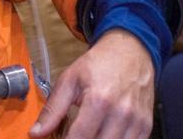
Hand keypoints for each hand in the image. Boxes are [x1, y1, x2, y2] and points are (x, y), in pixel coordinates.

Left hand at [30, 29, 152, 138]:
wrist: (131, 52)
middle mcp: (121, 114)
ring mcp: (137, 122)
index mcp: (98, 100)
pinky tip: (103, 134)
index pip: (80, 138)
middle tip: (72, 135)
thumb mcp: (69, 80)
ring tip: (87, 133)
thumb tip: (36, 132)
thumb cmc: (99, 64)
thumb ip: (53, 109)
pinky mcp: (146, 126)